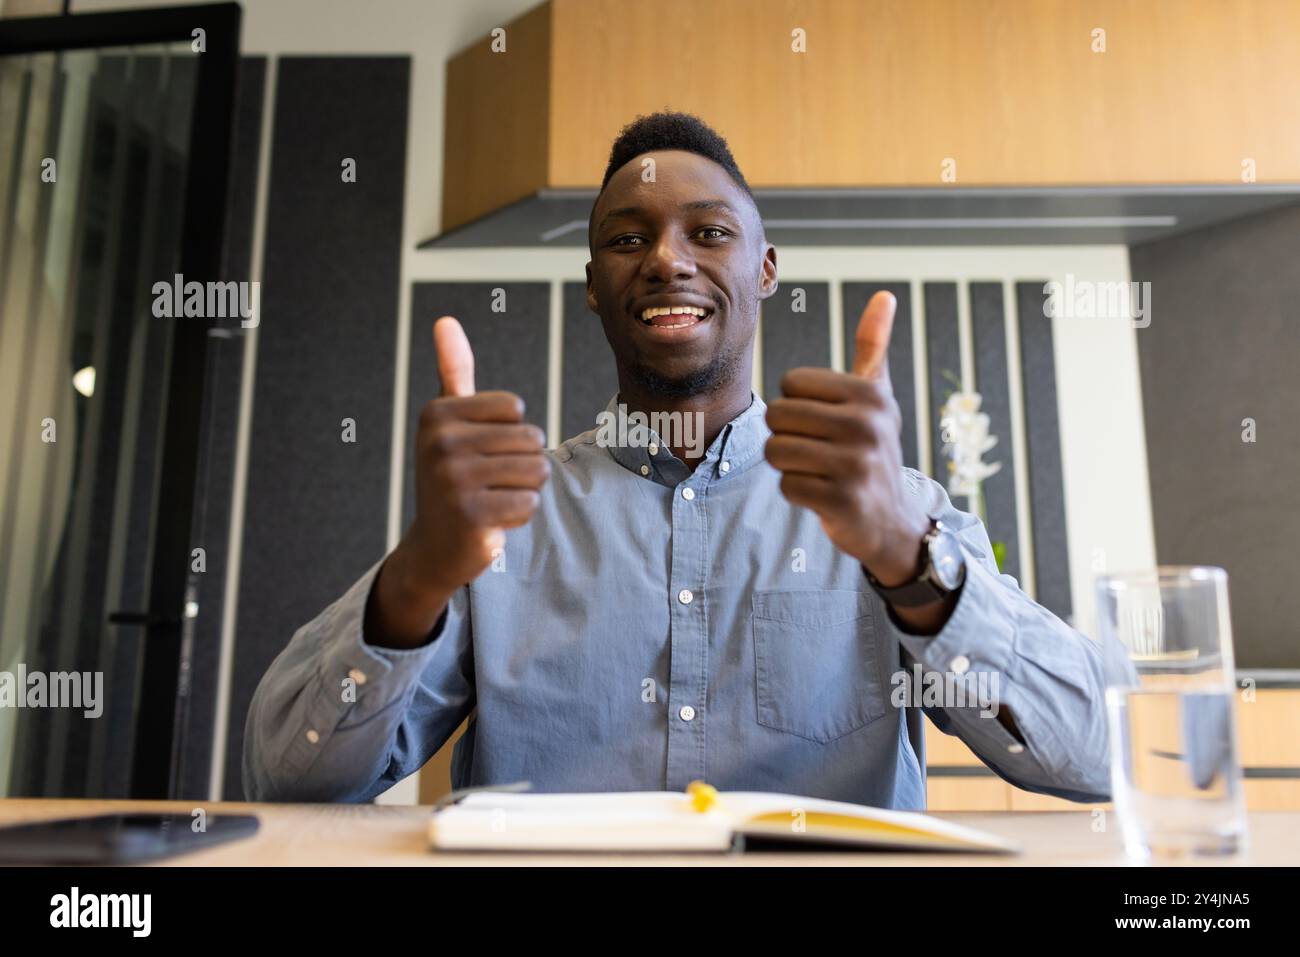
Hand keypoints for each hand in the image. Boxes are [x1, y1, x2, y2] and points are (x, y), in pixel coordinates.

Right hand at [367, 317, 548, 646]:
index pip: (515, 409)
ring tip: (493, 498)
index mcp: (437, 413)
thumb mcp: (448, 421)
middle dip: (521, 464)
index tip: (479, 453)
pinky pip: (529, 503)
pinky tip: (492, 521)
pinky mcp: (470, 515)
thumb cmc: (452, 476)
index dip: (511, 434)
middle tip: (488, 483)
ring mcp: (452, 479)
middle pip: (530, 439)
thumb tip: (445, 320)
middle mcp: (439, 443)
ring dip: (524, 489)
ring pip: (536, 470)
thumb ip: (453, 371)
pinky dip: (519, 515)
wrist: (435, 546)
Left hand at [764, 291, 929, 585]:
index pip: (790, 383)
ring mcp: (856, 465)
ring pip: (775, 451)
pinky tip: (823, 494)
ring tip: (818, 470)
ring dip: (788, 465)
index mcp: (870, 394)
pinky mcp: (843, 501)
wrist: (893, 519)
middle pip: (777, 416)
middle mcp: (867, 425)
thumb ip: (873, 347)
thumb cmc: (872, 448)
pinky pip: (786, 486)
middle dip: (787, 436)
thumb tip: (884, 296)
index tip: (824, 421)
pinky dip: (797, 492)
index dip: (797, 404)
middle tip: (818, 450)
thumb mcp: (877, 396)